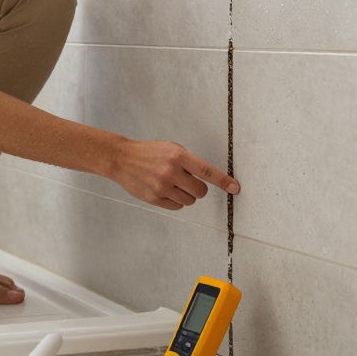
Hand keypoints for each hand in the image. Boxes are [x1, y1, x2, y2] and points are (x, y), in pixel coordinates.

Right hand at [109, 139, 240, 210]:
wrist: (122, 159)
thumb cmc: (149, 152)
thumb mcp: (171, 149)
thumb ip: (188, 161)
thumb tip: (207, 177)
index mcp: (178, 156)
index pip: (207, 171)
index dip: (223, 181)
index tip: (234, 187)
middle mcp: (171, 172)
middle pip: (200, 191)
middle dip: (198, 189)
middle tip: (189, 182)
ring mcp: (162, 187)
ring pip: (189, 200)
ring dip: (186, 195)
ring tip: (173, 184)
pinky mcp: (154, 198)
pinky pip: (177, 206)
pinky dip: (175, 201)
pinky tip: (165, 190)